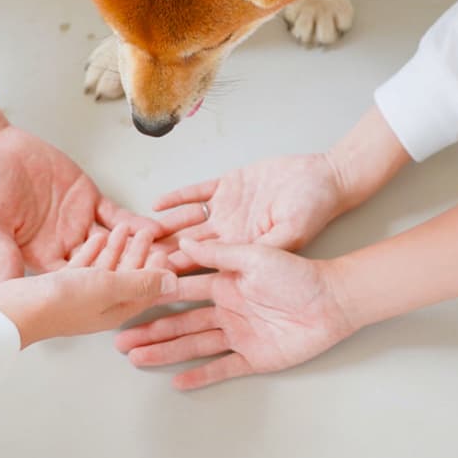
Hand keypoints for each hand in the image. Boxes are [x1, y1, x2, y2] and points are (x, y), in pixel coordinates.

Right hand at [0, 125, 168, 280]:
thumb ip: (4, 256)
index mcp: (41, 262)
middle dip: (132, 273)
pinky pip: (116, 216)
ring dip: (140, 251)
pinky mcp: (87, 200)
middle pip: (103, 268)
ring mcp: (78, 224)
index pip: (76, 283)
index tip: (129, 295)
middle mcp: (64, 247)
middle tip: (162, 276)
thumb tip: (11, 291)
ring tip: (168, 256)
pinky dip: (135, 224)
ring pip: (116, 244)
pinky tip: (155, 230)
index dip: (101, 290)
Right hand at [0, 224, 178, 346]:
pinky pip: (83, 258)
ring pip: (105, 264)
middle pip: (125, 275)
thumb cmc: (55, 302)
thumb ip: (139, 281)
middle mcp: (95, 299)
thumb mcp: (104, 287)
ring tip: (130, 229)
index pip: (142, 288)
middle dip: (139, 253)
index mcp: (110, 308)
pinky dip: (96, 245)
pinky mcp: (57, 271)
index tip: (168, 249)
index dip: (157, 270)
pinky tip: (102, 233)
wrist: (6, 309)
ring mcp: (75, 286)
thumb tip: (174, 283)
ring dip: (119, 246)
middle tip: (152, 235)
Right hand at [114, 238, 357, 389]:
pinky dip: (200, 375)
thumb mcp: (256, 255)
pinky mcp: (254, 357)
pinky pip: (222, 368)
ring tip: (137, 358)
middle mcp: (227, 309)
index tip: (130, 296)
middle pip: (181, 321)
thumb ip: (220, 253)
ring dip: (165, 352)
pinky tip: (177, 381)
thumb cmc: (298, 273)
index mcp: (226, 282)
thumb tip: (184, 243)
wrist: (333, 300)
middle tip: (120, 338)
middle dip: (150, 330)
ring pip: (194, 345)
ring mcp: (239, 334)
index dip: (157, 294)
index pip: (183, 288)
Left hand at [154, 154, 348, 270]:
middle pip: (188, 246)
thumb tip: (222, 260)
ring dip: (165, 226)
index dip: (178, 272)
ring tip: (136, 233)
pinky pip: (197, 192)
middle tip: (132, 263)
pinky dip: (178, 196)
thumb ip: (257, 247)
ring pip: (187, 220)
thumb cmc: (313, 210)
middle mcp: (230, 232)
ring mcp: (227, 209)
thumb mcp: (289, 235)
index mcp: (242, 248)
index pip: (203, 265)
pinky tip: (157, 202)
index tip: (151, 279)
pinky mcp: (229, 185)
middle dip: (162, 253)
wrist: (325, 178)